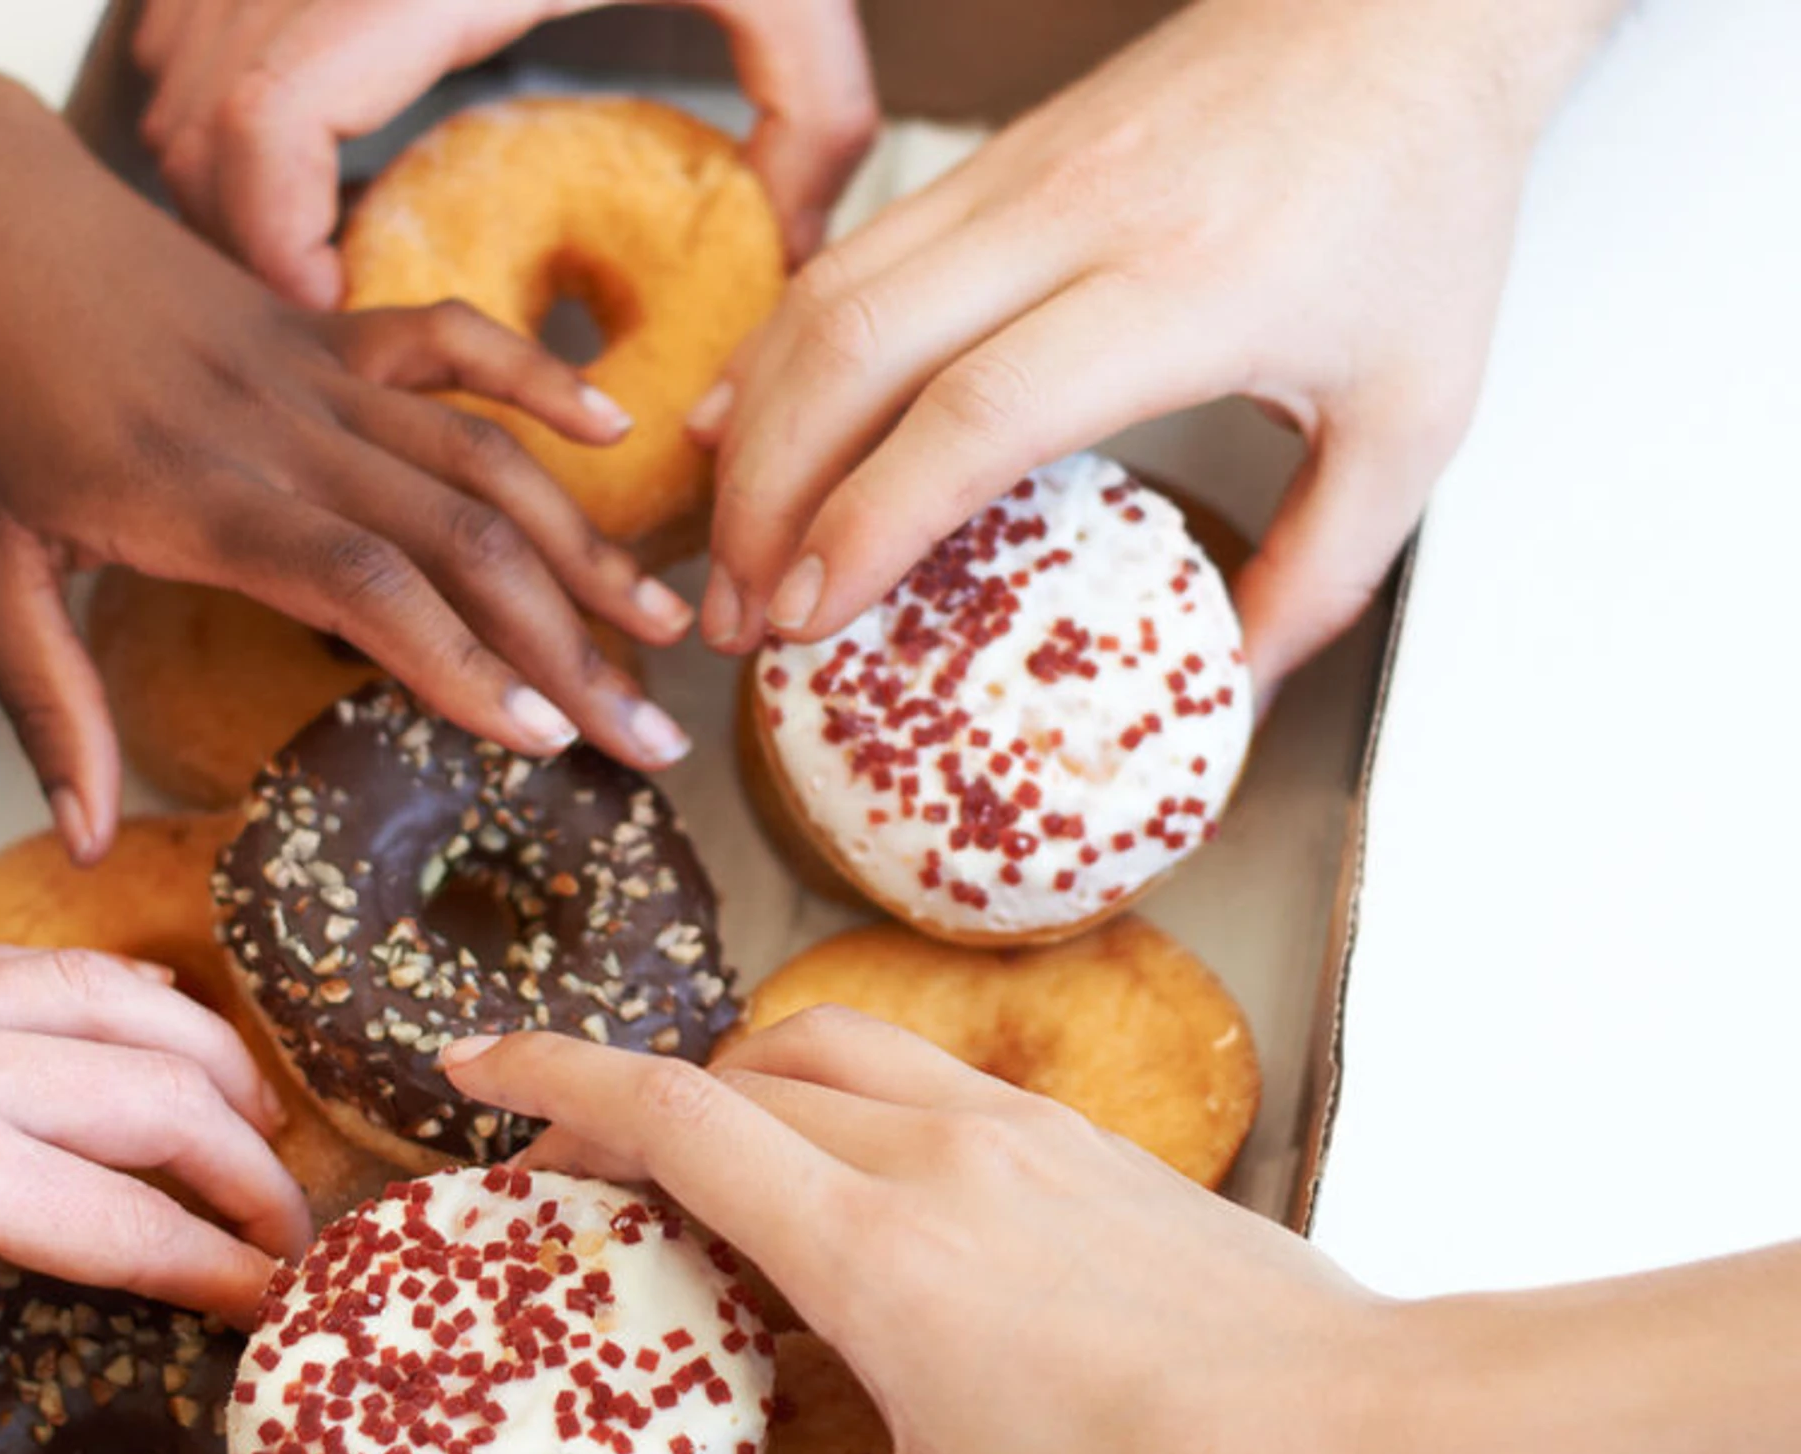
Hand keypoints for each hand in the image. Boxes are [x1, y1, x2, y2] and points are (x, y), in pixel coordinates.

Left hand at [0, 81, 696, 860]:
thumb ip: (44, 702)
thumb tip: (86, 847)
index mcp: (188, 490)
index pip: (366, 583)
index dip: (465, 664)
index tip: (547, 741)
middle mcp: (276, 426)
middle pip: (457, 534)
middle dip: (567, 643)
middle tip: (649, 740)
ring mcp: (309, 365)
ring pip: (477, 453)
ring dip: (581, 542)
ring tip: (667, 628)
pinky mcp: (318, 326)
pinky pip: (450, 341)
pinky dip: (538, 378)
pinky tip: (615, 433)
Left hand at [0, 941, 307, 1453]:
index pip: (125, 1224)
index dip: (218, 1270)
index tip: (277, 1305)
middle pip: (164, 1102)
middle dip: (254, 1170)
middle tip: (298, 1235)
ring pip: (127, 1010)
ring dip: (214, 1066)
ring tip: (263, 1122)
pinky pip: (54, 968)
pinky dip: (130, 998)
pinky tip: (148, 1024)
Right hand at [131, 0, 876, 305]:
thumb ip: (813, 122)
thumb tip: (790, 264)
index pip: (266, 132)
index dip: (275, 246)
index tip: (342, 313)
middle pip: (197, 128)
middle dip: (249, 237)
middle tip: (343, 310)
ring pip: (174, 84)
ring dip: (232, 176)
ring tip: (334, 235)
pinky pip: (184, 35)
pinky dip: (224, 105)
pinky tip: (321, 143)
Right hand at [442, 1010, 1414, 1453]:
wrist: (1379, 1428)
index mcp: (873, 1245)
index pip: (672, 1112)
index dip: (552, 1076)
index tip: (469, 1059)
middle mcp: (932, 1154)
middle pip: (733, 1072)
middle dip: (634, 1104)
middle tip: (579, 1183)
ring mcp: (1016, 1133)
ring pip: (830, 1050)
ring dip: (743, 1083)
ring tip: (709, 1172)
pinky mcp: (1081, 1142)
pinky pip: (920, 1079)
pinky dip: (844, 1102)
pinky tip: (863, 1200)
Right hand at [695, 0, 1620, 692]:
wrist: (1407, 14)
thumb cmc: (1419, 199)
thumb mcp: (1415, 410)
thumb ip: (1325, 566)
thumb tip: (1238, 692)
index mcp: (1188, 287)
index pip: (981, 410)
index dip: (873, 521)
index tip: (813, 616)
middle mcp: (1080, 218)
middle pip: (859, 353)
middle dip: (768, 501)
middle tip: (739, 616)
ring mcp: (1017, 177)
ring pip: (827, 298)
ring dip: (751, 433)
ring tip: (727, 550)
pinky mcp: (989, 160)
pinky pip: (844, 257)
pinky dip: (772, 353)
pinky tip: (735, 427)